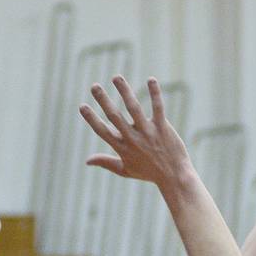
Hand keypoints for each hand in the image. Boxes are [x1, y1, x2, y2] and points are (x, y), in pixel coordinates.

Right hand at [79, 75, 191, 190]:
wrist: (174, 177)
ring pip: (134, 108)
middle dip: (104, 101)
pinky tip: (150, 80)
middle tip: (94, 86)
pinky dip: (154, 94)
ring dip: (124, 91)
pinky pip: (157, 108)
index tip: (82, 106)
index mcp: (122, 148)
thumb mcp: (125, 170)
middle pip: (115, 117)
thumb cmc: (148, 172)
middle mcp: (133, 139)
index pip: (103, 131)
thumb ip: (106, 162)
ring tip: (116, 77)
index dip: (91, 119)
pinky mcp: (162, 128)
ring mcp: (148, 133)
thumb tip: (87, 160)